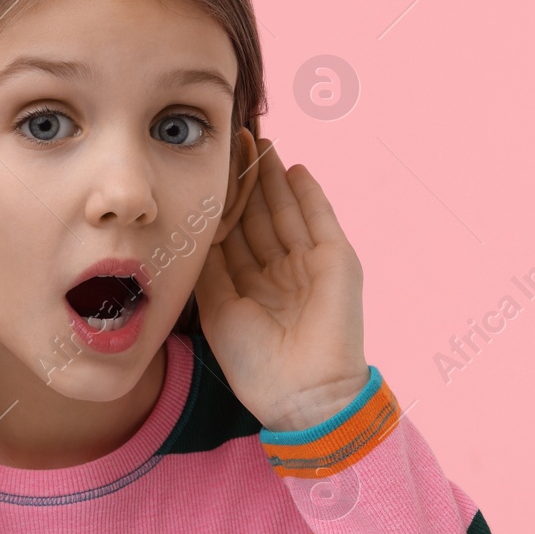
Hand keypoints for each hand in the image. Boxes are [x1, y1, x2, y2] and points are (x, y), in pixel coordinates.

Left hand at [194, 140, 368, 432]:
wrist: (302, 392)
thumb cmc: (254, 362)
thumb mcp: (218, 308)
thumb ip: (209, 267)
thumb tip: (197, 229)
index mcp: (251, 285)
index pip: (235, 233)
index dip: (222, 203)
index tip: (208, 171)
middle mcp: (280, 271)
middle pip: (260, 215)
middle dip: (248, 180)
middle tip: (233, 141)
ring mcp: (310, 264)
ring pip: (286, 211)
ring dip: (274, 177)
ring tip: (258, 143)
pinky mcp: (336, 260)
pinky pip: (320, 219)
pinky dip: (308, 193)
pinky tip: (293, 168)